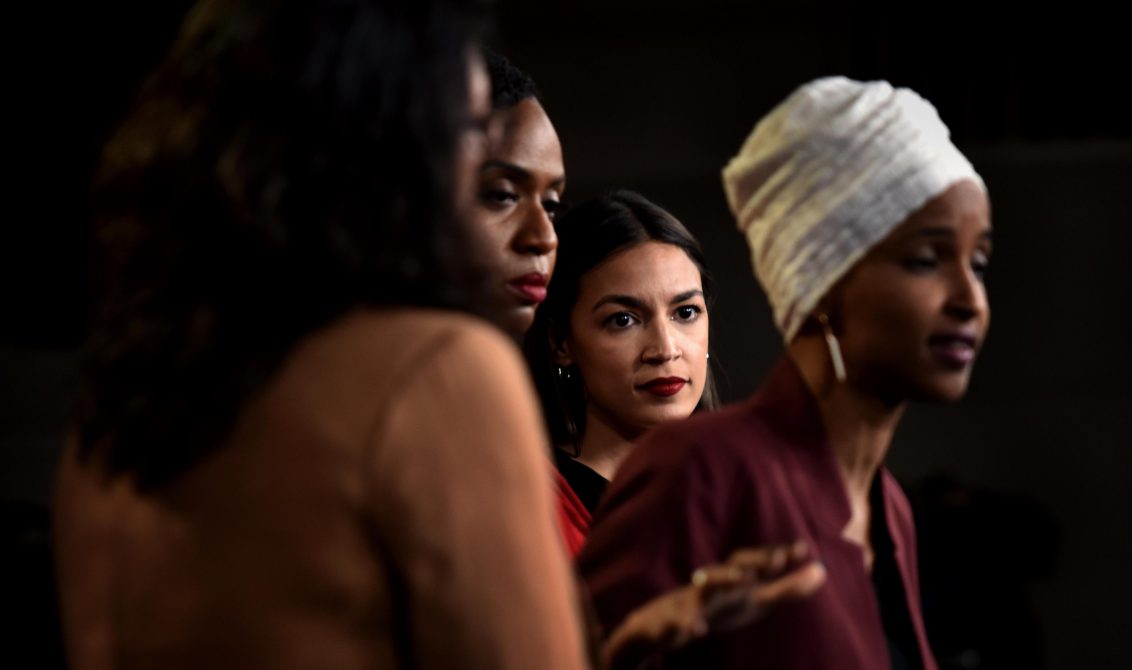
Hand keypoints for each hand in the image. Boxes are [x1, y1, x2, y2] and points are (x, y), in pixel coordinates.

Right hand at [602, 541, 825, 668]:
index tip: (803, 548)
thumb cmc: (715, 609)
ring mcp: (690, 603)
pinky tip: (695, 630)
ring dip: (722, 579)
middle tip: (777, 560)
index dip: (778, 556)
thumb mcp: (753, 600)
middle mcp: (713, 587)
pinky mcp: (670, 623)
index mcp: (733, 583)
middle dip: (753, 562)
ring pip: (704, 589)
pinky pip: (677, 624)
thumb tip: (822, 571)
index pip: (756, 564)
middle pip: (732, 568)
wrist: (658, 627)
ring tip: (742, 578)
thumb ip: (786, 589)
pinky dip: (685, 625)